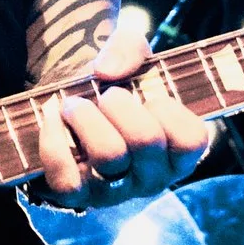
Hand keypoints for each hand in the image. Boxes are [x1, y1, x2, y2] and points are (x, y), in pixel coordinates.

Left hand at [32, 21, 215, 208]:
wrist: (66, 102)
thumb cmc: (111, 84)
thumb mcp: (128, 54)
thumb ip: (128, 48)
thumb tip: (106, 71)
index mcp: (177, 150)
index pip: (191, 139)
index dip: (168, 110)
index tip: (148, 96)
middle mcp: (152, 177)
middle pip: (145, 140)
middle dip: (119, 104)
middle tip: (105, 94)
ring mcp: (116, 191)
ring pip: (108, 155)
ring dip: (86, 117)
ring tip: (73, 104)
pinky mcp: (77, 197)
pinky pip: (68, 180)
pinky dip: (54, 142)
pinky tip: (52, 120)